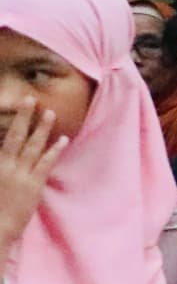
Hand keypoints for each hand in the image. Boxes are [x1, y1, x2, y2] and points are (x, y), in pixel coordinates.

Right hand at [0, 101, 63, 266]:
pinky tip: (63, 139)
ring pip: (33, 146)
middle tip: (30, 98)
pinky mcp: (34, 185)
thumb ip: (1, 163)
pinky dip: (55, 150)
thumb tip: (5, 150)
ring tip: (49, 112)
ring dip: (42, 128)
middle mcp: (5, 165)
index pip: (1, 138)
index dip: (9, 122)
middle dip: (23, 116)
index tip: (16, 107)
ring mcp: (21, 175)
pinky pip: (46, 163)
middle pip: (15, 135)